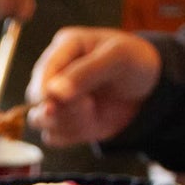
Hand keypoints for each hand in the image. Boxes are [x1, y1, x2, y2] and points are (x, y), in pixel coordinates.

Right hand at [26, 28, 161, 144]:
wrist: (149, 89)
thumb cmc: (134, 62)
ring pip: (40, 120)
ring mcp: (57, 99)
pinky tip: (90, 124)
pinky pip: (53, 137)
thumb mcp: (117, 58)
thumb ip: (85, 73)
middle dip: (60, 108)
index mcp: (65, 47)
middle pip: (36, 99)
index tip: (56, 103)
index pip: (43, 71)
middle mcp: (55, 73)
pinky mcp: (64, 121)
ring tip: (91, 112)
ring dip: (65, 122)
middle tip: (88, 105)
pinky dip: (70, 135)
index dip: (45, 90)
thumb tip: (53, 92)